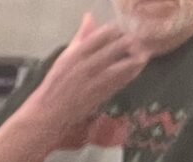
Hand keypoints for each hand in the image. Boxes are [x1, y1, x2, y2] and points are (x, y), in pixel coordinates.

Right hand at [33, 14, 149, 124]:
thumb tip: (89, 16)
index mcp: (76, 54)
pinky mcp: (98, 96)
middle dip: (130, 43)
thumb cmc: (55, 84)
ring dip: (134, 60)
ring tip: (145, 53)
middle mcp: (85, 66)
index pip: (102, 35)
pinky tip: (137, 69)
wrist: (47, 115)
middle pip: (114, 49)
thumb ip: (80, 37)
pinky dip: (129, 75)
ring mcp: (93, 83)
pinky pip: (118, 83)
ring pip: (119, 67)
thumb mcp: (65, 57)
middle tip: (141, 38)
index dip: (117, 29)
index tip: (125, 27)